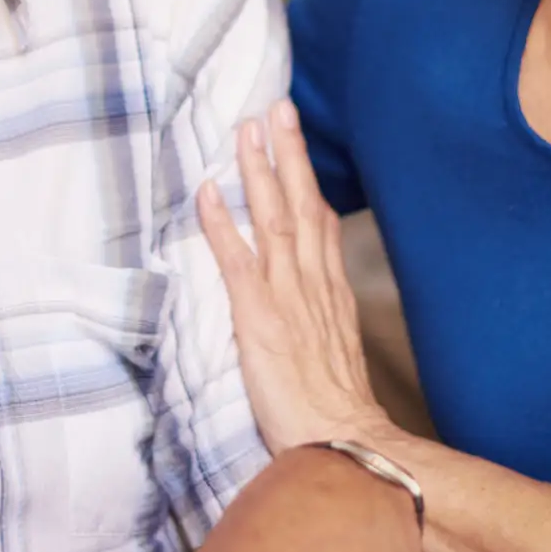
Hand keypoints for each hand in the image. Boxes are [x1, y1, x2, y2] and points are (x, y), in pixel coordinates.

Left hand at [197, 101, 392, 454]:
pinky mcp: (258, 316)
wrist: (344, 443)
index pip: (321, 222)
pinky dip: (220, 222)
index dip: (307, 179)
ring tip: (247, 129)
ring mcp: (286, 296)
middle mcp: (312, 284)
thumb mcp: (340, 355)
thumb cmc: (337, 413)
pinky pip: (236, 258)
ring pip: (272, 218)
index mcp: (331, 293)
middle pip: (301, 204)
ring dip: (258, 171)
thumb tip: (314, 305)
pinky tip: (206, 191)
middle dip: (287, 154)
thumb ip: (325, 320)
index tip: (296, 142)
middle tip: (276, 108)